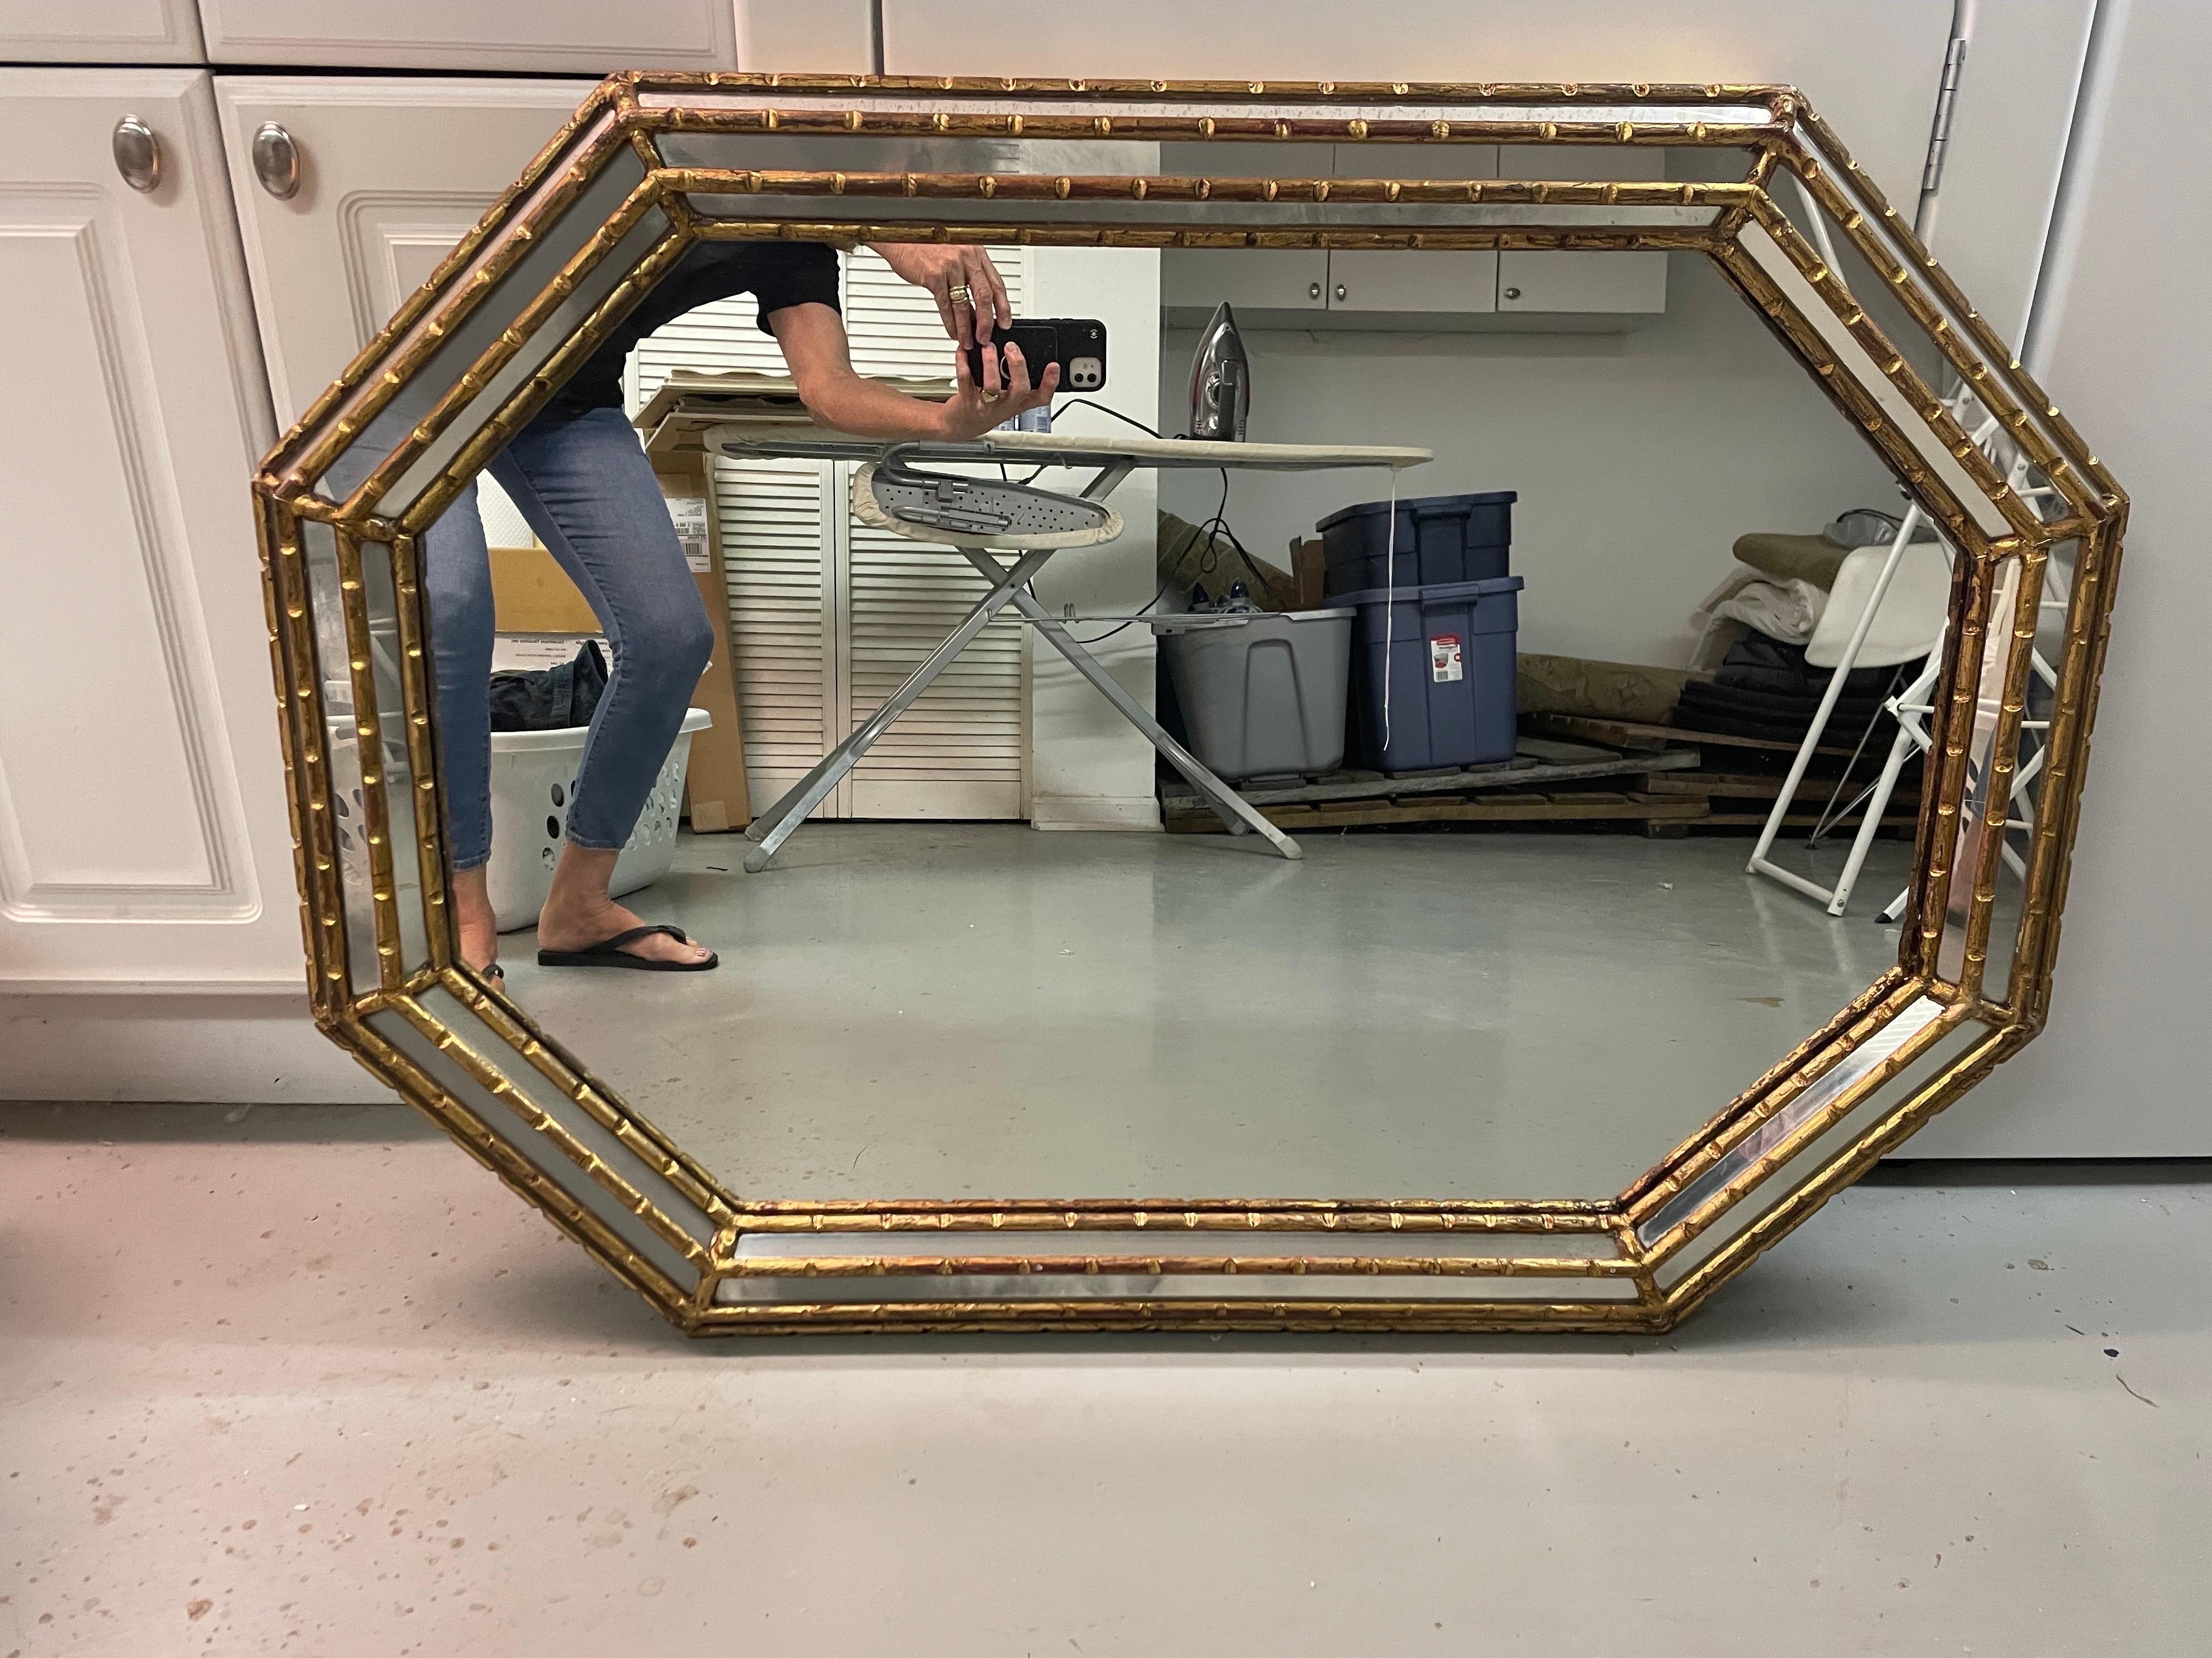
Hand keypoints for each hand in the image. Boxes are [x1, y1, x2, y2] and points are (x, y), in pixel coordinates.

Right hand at [867, 241, 1010, 344]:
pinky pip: (945, 305)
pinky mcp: (934, 276)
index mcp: (976, 253)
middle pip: (985, 295)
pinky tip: (952, 331)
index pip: (997, 283)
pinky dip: (950, 323)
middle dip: (987, 322)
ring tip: (968, 340)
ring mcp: (951, 266)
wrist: (903, 236)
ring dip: (966, 327)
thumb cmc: (928, 245)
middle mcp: (966, 258)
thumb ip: (969, 278)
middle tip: (986, 337)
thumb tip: (976, 309)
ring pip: (964, 304)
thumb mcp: (956, 255)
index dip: (1003, 306)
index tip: (1006, 322)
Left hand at [941, 341, 1057, 440]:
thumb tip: (1019, 350)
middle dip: (1018, 366)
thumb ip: (1016, 379)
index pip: (1041, 397)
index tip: (1053, 366)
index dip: (1050, 383)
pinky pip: (966, 379)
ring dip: (990, 363)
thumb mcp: (1008, 399)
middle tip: (1012, 348)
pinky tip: (964, 351)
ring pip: (992, 386)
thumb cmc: (987, 409)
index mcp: (1018, 402)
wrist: (963, 425)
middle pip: (1020, 389)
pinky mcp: (967, 399)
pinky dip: (963, 362)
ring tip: (988, 347)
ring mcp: (986, 404)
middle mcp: (1005, 404)